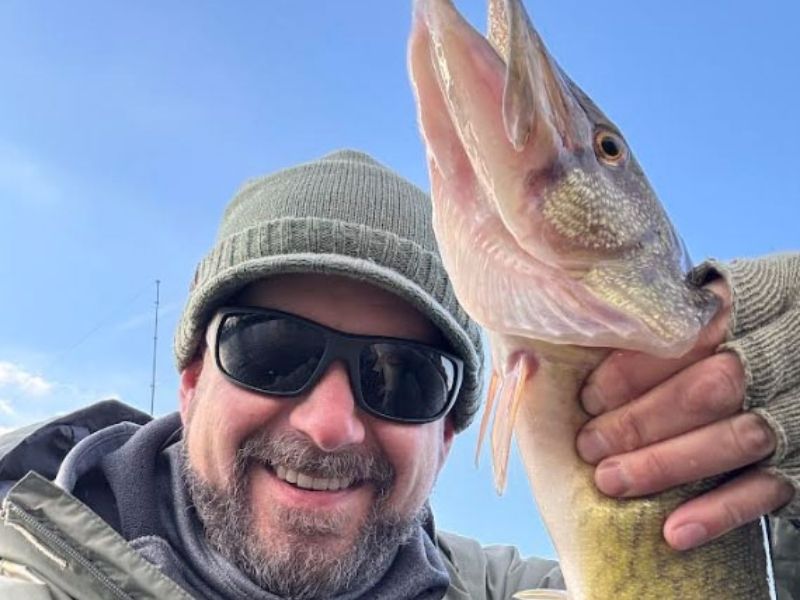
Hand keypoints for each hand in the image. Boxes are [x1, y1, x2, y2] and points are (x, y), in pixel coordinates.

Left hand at [575, 279, 794, 550]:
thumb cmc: (740, 332)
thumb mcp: (712, 307)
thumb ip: (660, 322)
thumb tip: (569, 350)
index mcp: (751, 307)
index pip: (685, 338)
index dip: (632, 370)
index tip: (588, 397)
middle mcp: (778, 356)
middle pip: (707, 390)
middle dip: (641, 420)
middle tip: (588, 444)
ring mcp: (796, 410)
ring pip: (735, 440)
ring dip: (666, 464)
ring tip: (610, 480)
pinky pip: (767, 489)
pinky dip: (719, 511)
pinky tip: (675, 531)